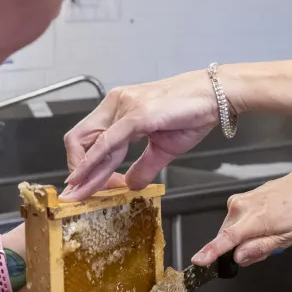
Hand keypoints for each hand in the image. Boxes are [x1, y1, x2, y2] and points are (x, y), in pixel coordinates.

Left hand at [62, 71, 219, 199]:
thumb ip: (144, 167)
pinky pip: (108, 141)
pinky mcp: (138, 114)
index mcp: (119, 109)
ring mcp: (125, 106)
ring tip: (79, 194)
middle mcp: (117, 103)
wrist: (216, 96)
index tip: (85, 187)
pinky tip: (86, 176)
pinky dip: (94, 161)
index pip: (87, 139)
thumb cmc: (192, 114)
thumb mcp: (164, 149)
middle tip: (76, 195)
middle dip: (75, 171)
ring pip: (92, 144)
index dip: (83, 165)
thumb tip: (131, 186)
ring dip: (84, 173)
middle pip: (78, 139)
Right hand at [192, 166, 291, 267]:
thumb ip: (260, 248)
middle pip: (228, 239)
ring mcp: (238, 201)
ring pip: (231, 231)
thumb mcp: (288, 237)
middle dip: (241, 250)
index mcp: (255, 218)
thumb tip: (237, 256)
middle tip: (268, 247)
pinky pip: (234, 222)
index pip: (227, 238)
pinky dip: (245, 229)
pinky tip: (264, 225)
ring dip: (244, 240)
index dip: (211, 251)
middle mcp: (240, 207)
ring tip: (270, 233)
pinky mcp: (238, 199)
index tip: (197, 261)